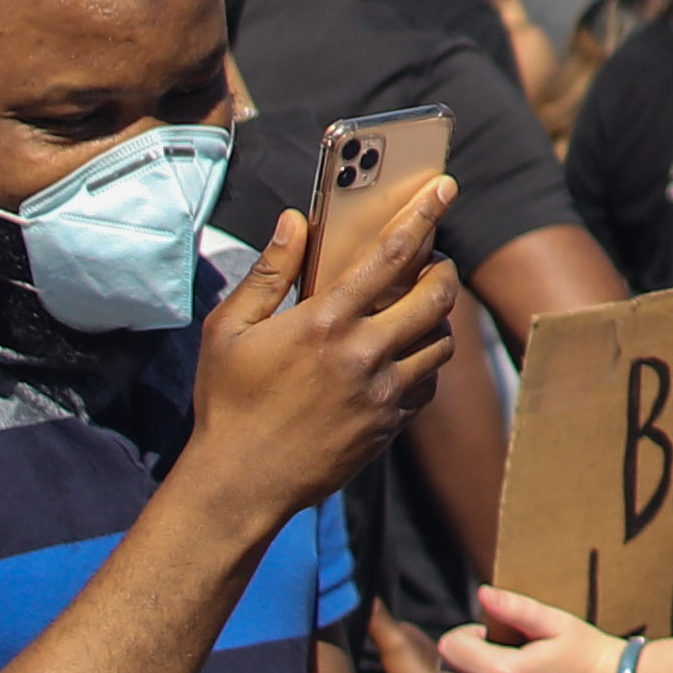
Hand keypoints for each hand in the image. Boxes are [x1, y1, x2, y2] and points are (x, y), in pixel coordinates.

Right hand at [185, 175, 462, 525]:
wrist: (239, 483)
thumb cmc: (228, 402)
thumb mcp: (229, 331)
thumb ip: (268, 272)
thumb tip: (295, 220)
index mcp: (324, 321)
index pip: (391, 254)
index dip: (424, 215)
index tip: (445, 188)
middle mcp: (362, 354)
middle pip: (436, 295)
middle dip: (442, 270)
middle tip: (431, 263)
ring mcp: (382, 393)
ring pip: (441, 341)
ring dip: (436, 319)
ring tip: (415, 311)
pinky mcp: (389, 426)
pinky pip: (427, 383)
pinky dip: (424, 363)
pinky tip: (401, 358)